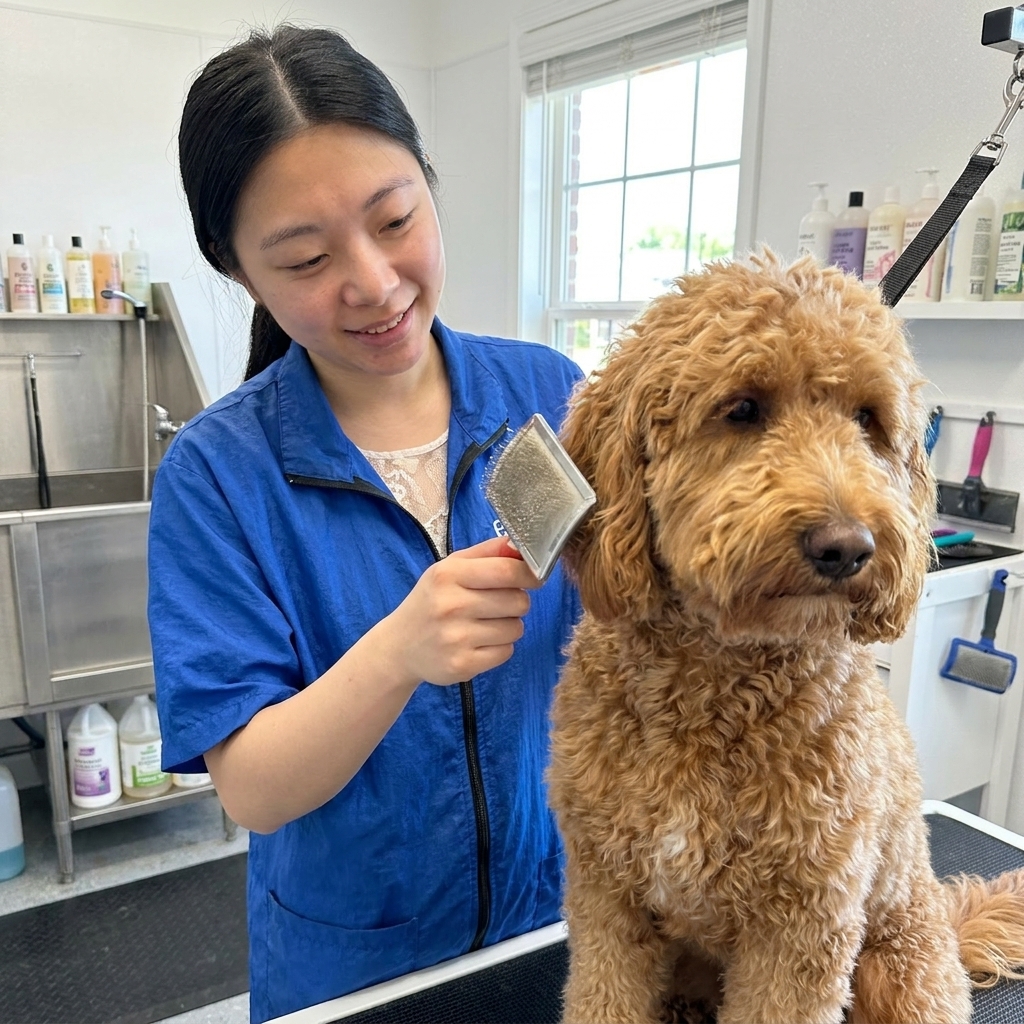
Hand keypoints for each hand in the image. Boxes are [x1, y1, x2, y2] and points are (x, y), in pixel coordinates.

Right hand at [381, 537, 540, 686]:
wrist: (399, 645)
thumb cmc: (432, 600)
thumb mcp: (451, 567)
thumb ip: (488, 552)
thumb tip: (521, 544)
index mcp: (448, 575)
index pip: (507, 570)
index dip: (529, 574)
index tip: (532, 577)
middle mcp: (451, 605)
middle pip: (518, 601)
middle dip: (517, 601)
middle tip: (498, 603)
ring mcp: (456, 638)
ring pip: (516, 628)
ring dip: (509, 625)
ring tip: (486, 623)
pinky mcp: (462, 665)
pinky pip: (507, 652)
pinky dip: (500, 647)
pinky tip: (479, 642)